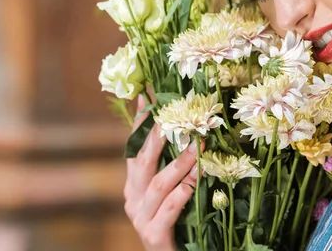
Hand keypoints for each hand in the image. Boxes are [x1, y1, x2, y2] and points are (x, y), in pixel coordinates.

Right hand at [124, 94, 203, 250]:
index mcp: (134, 185)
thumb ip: (176, 168)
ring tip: (199, 146)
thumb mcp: (172, 191)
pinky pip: (169, 210)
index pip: (134, 148)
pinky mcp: (154, 235)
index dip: (140, 123)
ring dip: (180, 163)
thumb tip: (192, 134)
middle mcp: (132, 198)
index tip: (146, 96)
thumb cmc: (176, 222)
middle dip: (157, 136)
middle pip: (142, 161)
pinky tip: (195, 182)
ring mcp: (141, 217)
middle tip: (171, 113)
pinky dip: (182, 194)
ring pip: (159, 184)